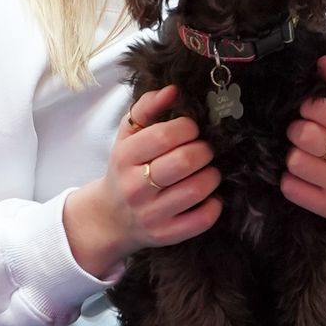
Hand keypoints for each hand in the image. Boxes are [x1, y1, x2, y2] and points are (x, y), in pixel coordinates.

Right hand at [63, 82, 220, 280]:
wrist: (110, 218)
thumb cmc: (126, 170)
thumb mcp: (127, 136)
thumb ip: (147, 108)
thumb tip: (173, 89)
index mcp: (124, 157)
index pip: (164, 136)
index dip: (188, 128)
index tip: (191, 130)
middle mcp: (135, 187)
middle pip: (184, 161)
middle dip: (203, 150)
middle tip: (203, 150)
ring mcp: (151, 214)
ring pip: (196, 189)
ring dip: (212, 175)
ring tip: (207, 171)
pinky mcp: (166, 235)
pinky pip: (202, 219)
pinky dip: (214, 205)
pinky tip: (209, 197)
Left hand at [284, 53, 325, 269]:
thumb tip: (322, 59)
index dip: (310, 106)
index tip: (307, 108)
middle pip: (307, 136)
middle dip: (297, 130)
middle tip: (301, 132)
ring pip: (295, 161)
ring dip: (293, 156)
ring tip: (304, 155)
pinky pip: (291, 187)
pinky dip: (290, 180)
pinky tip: (303, 176)